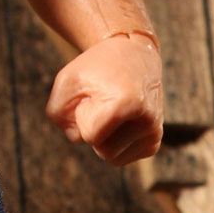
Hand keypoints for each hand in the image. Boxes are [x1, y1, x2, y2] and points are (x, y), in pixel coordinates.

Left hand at [45, 33, 162, 165]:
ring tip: (109, 109)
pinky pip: (123, 156)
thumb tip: (76, 138)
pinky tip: (118, 118)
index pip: (91, 136)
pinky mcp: (155, 140)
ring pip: (113, 158)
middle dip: (93, 130)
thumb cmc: (95, 67)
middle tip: (98, 103)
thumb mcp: (67, 80)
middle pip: (104, 152)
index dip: (82, 116)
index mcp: (128, 104)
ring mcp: (154, 133)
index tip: (91, 96)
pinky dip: (113, 141)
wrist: (132, 54)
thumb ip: (58, 113)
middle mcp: (148, 122)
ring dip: (103, 137)